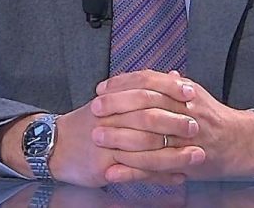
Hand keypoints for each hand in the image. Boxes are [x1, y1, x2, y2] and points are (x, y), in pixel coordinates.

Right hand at [0, 99, 204, 187]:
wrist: (56, 145)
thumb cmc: (88, 122)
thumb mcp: (111, 100)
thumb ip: (143, 88)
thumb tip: (174, 75)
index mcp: (113, 99)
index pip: (145, 87)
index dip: (169, 88)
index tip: (190, 91)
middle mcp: (110, 118)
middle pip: (148, 117)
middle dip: (175, 122)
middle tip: (196, 126)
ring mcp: (108, 143)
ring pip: (147, 148)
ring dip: (176, 153)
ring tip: (197, 155)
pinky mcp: (106, 166)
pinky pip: (139, 173)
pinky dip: (161, 176)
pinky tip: (179, 176)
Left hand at [93, 70, 253, 179]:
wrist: (240, 143)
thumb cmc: (213, 118)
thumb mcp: (196, 95)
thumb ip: (175, 85)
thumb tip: (163, 72)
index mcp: (185, 92)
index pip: (150, 82)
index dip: (123, 84)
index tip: (102, 88)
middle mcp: (185, 112)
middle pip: (146, 105)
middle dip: (117, 106)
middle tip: (94, 109)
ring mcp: (185, 139)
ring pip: (149, 136)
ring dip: (120, 137)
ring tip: (97, 137)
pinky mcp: (184, 163)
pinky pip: (153, 167)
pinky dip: (131, 171)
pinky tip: (112, 172)